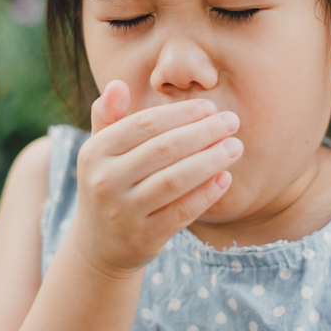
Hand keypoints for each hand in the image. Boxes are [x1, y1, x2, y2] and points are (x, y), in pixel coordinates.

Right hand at [67, 79, 242, 277]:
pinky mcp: (143, 238)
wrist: (99, 246)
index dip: (181, 114)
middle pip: (164, 150)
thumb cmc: (110, 184)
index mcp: (95, 152)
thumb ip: (109, 116)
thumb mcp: (100, 151)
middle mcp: (104, 181)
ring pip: (175, 180)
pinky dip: (206, 194)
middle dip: (203, 133)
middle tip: (232, 122)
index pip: (145, 124)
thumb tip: (118, 83)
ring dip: (210, 161)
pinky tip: (225, 178)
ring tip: (235, 147)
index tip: (211, 107)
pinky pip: (181, 212)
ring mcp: (123, 212)